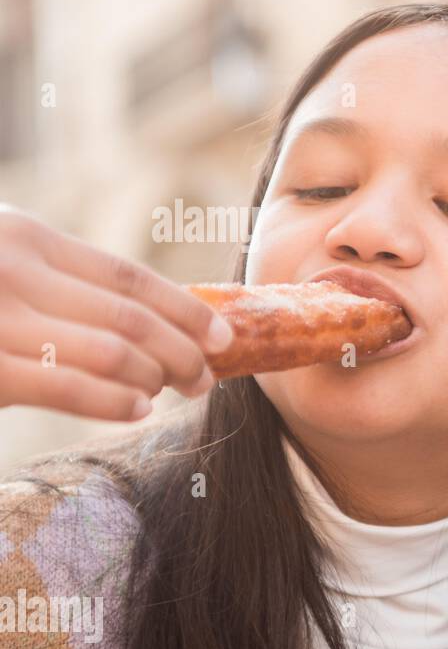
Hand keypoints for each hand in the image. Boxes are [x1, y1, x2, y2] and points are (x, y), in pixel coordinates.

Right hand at [0, 204, 234, 420]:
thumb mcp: (1, 261)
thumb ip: (55, 277)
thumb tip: (151, 317)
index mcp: (28, 238)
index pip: (128, 277)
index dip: (186, 310)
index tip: (223, 337)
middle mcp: (14, 271)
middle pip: (129, 317)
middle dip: (183, 352)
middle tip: (204, 378)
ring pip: (111, 352)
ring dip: (154, 377)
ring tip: (166, 391)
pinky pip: (67, 388)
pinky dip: (114, 402)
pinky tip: (139, 410)